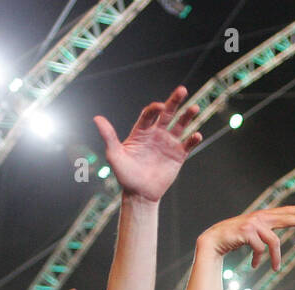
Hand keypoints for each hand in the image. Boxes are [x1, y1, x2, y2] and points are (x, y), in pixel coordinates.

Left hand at [94, 86, 201, 203]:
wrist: (140, 194)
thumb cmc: (125, 175)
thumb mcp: (114, 155)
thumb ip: (109, 136)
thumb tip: (97, 118)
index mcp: (141, 132)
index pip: (149, 114)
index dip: (154, 109)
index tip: (159, 106)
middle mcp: (156, 134)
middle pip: (167, 114)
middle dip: (174, 102)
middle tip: (182, 90)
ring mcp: (168, 144)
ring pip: (180, 125)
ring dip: (187, 116)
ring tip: (195, 107)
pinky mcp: (178, 156)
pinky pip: (187, 144)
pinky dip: (193, 139)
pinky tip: (196, 135)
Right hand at [198, 204, 294, 269]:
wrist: (213, 240)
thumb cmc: (233, 238)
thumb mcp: (252, 234)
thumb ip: (264, 232)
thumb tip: (276, 242)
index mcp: (262, 216)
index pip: (284, 212)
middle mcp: (259, 217)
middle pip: (286, 218)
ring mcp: (253, 223)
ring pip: (274, 242)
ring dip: (275, 258)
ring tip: (275, 268)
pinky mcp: (247, 231)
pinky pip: (260, 249)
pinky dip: (258, 260)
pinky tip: (253, 265)